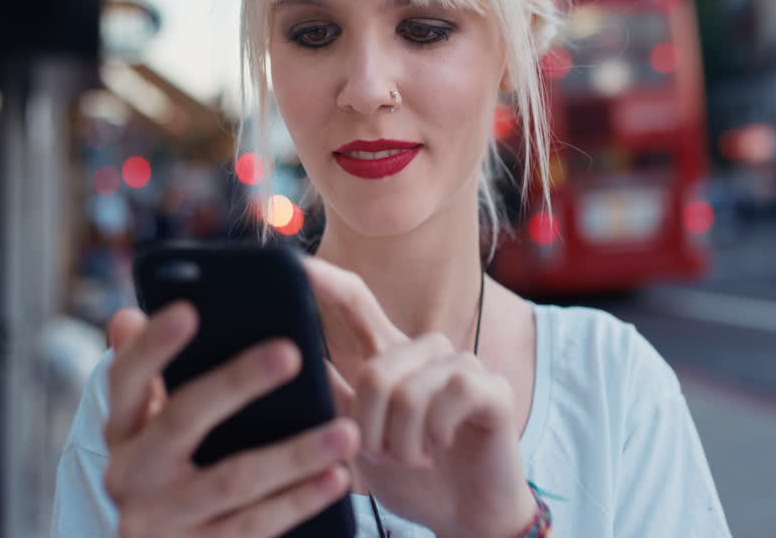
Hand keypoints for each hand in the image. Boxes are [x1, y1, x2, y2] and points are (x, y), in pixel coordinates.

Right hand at [102, 304, 359, 537]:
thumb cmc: (163, 466)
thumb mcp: (145, 425)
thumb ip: (144, 373)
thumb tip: (127, 316)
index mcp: (120, 428)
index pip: (125, 377)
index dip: (153, 345)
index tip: (189, 310)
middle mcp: (128, 473)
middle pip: (183, 418)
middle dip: (237, 383)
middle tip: (290, 352)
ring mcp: (160, 519)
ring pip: (233, 479)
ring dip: (294, 454)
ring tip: (346, 430)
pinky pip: (252, 526)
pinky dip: (298, 501)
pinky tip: (336, 476)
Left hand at [304, 258, 537, 537]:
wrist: (465, 519)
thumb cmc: (411, 477)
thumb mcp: (358, 438)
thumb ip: (330, 395)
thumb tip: (283, 357)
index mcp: (391, 357)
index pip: (357, 303)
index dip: (328, 282)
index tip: (295, 264)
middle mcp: (426, 352)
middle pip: (376, 368)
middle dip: (370, 427)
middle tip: (381, 457)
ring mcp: (462, 367)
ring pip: (409, 389)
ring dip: (401, 442)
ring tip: (412, 460)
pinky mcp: (492, 388)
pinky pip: (450, 395)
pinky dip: (435, 433)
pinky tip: (440, 448)